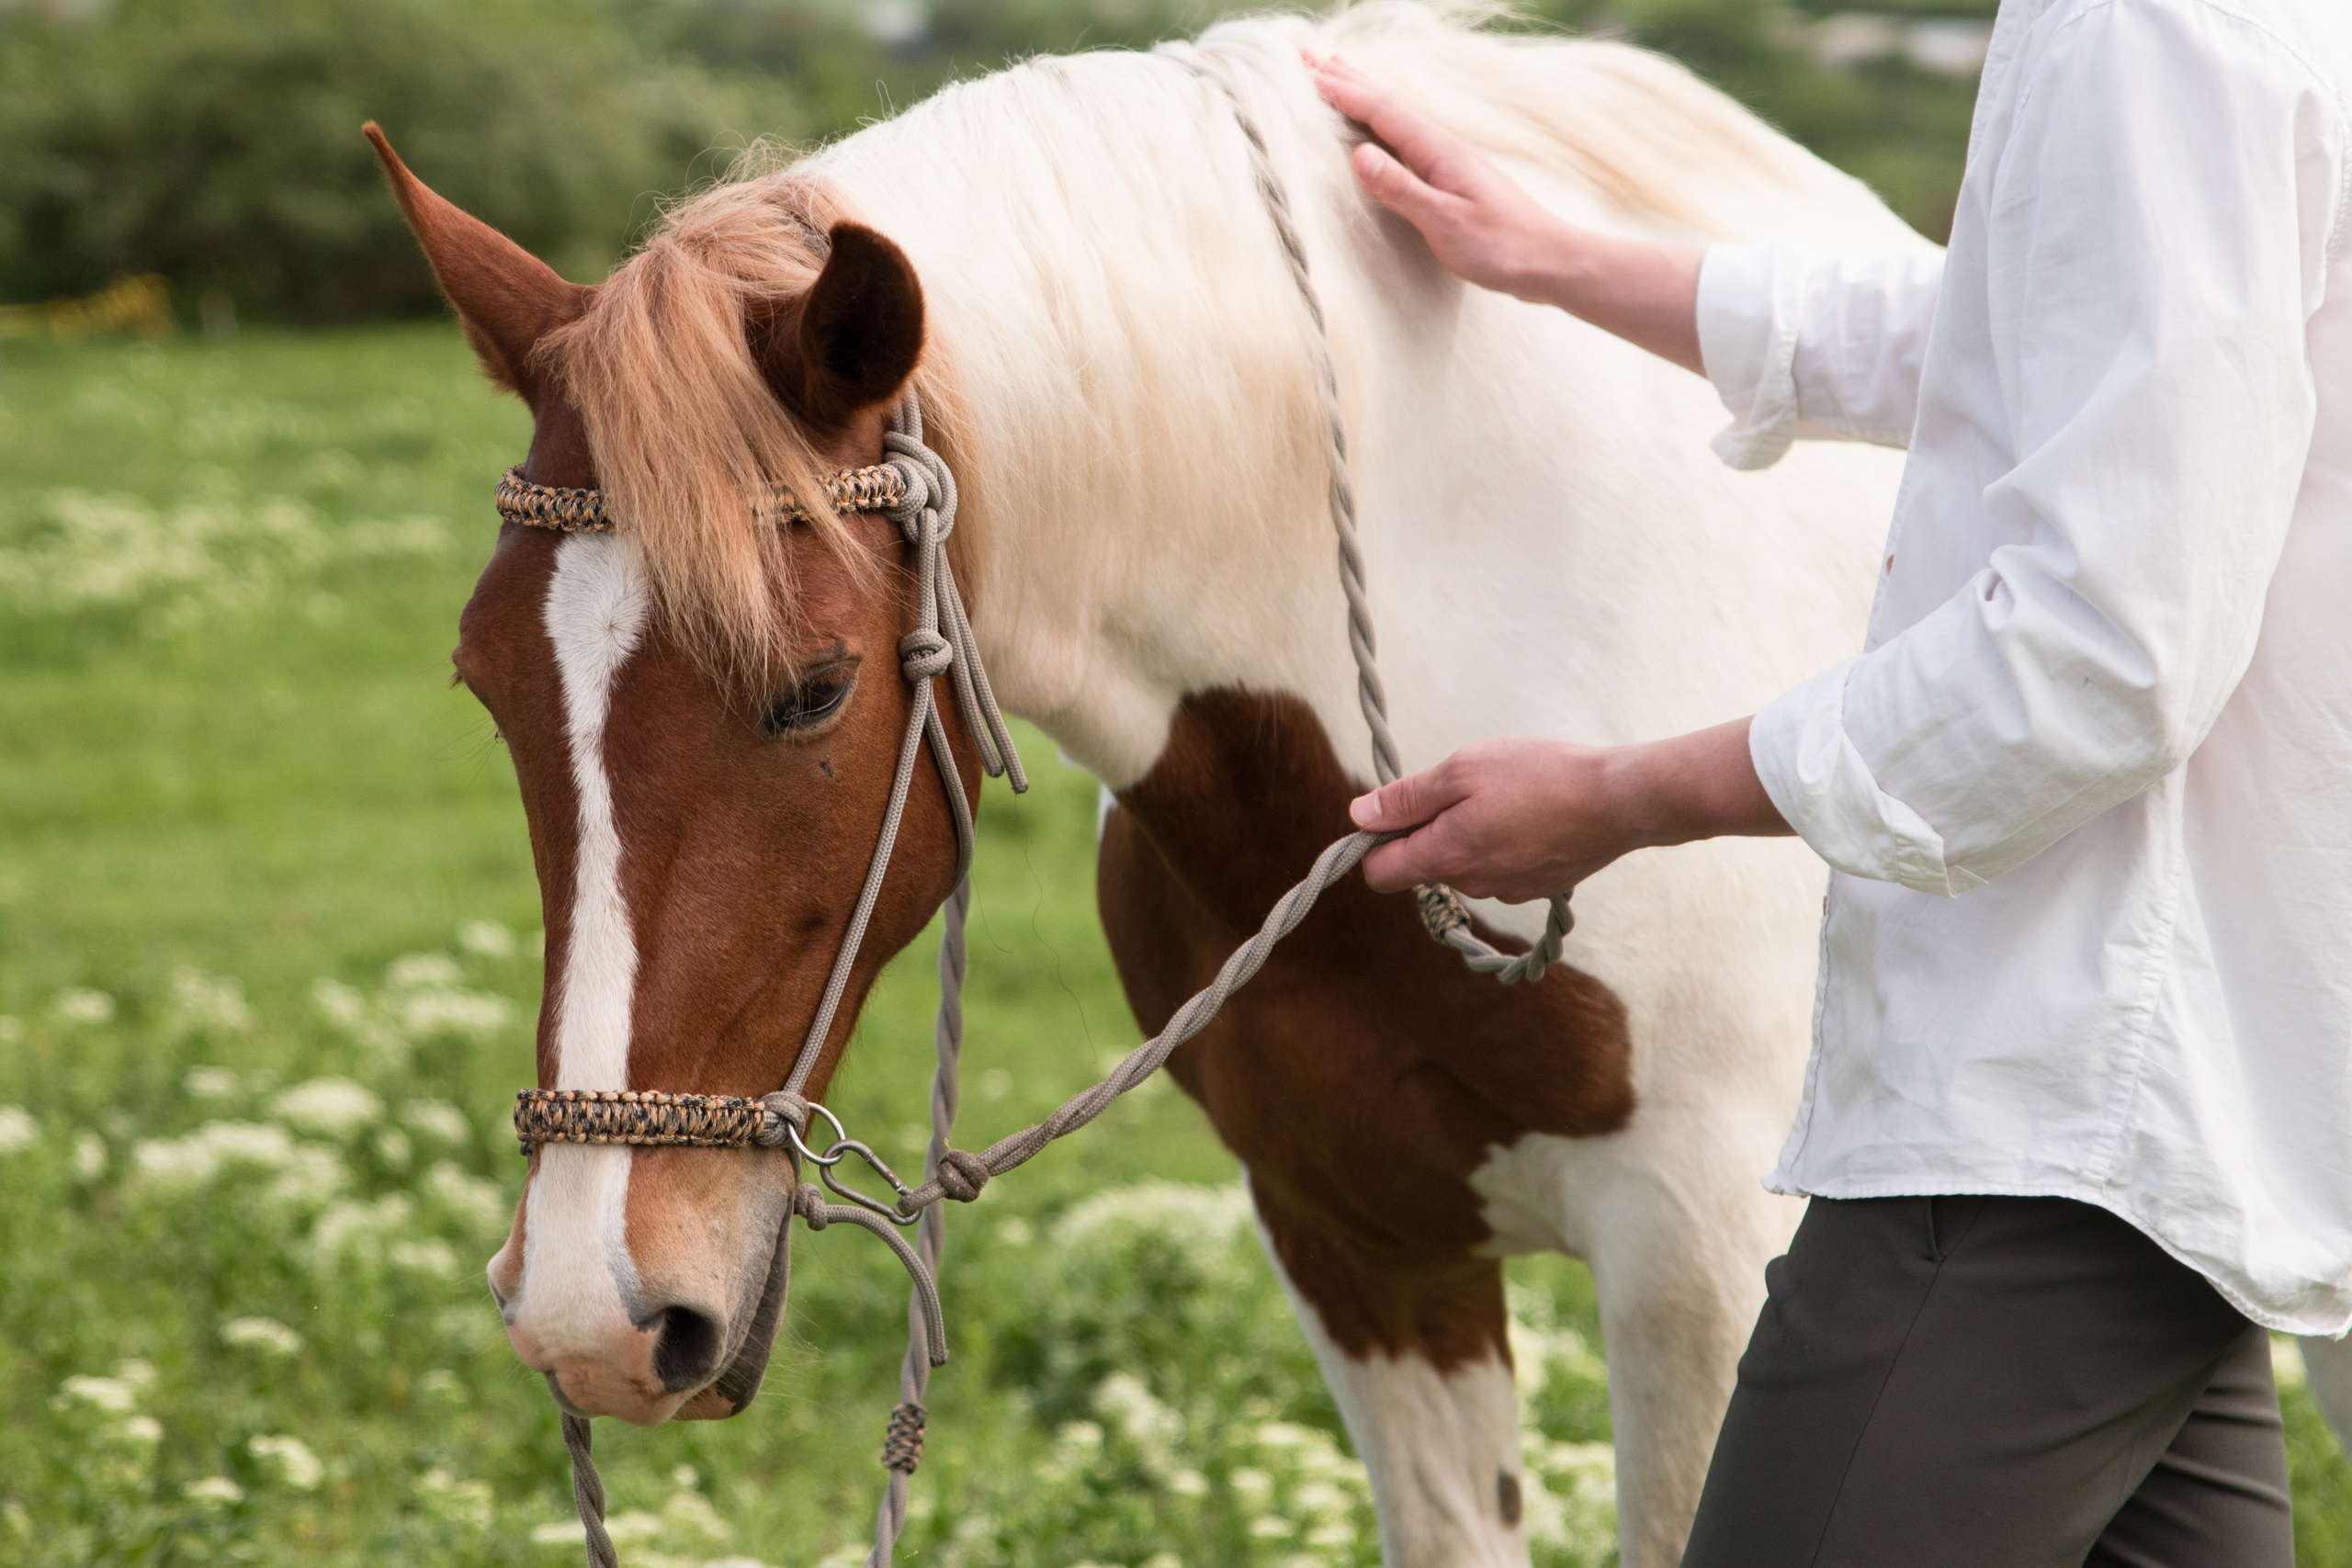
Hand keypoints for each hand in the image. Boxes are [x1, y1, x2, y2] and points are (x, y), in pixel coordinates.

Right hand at [1304, 50, 1569, 301]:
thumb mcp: (1445, 222)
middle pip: (1386, 102)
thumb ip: (1401, 188)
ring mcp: (1448, 160)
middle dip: (1347, 78)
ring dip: (1362, 93)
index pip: (1381, 111)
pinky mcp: (1451, 178)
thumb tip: (1358, 155)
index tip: (1305, 73)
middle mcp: (1442, 146)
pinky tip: (1378, 129)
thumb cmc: (1501, 246)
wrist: (1548, 260)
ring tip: (1336, 73)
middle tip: (1308, 55)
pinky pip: (1404, 137)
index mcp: (1438, 150)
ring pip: (1395, 116)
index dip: (1342, 91)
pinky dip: (1381, 122)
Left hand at [1348, 720, 1791, 899]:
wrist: (1621, 801)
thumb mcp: (1463, 770)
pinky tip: (1531, 813)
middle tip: (1464, 786)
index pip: (1380, 874)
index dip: (1374, 841)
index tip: (1395, 809)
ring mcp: (1508, 890)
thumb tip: (1359, 816)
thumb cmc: (1541, 777)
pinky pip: (1500, 866)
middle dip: (1428, 829)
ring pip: (1463, 865)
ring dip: (1468, 833)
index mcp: (1446, 857)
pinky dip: (1503, 842)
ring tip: (1505, 795)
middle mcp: (1473, 884)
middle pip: (1422, 866)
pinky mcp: (1538, 886)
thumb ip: (1407, 798)